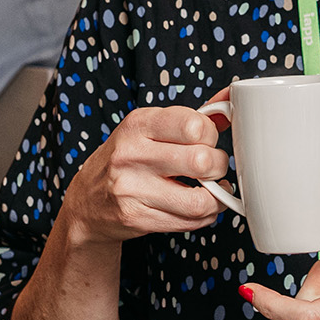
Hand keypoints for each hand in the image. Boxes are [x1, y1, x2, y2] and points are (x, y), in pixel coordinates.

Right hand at [57, 98, 229, 246]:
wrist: (88, 200)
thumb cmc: (127, 159)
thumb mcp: (150, 128)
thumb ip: (192, 117)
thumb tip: (232, 98)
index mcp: (138, 125)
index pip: (193, 124)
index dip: (210, 134)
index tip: (206, 140)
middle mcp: (131, 154)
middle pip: (201, 161)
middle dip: (218, 165)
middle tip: (212, 167)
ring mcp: (132, 189)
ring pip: (200, 199)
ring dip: (216, 196)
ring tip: (212, 188)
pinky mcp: (137, 218)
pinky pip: (190, 221)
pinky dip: (206, 214)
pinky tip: (201, 205)